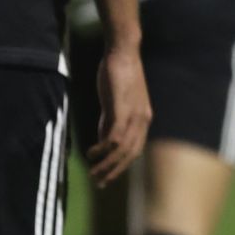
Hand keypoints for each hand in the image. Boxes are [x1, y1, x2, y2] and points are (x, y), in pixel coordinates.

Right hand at [90, 42, 151, 186]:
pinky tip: (91, 153)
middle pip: (131, 155)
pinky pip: (114, 136)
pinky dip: (102, 148)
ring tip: (92, 172)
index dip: (121, 167)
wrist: (123, 52)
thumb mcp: (116, 103)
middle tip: (98, 183)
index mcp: (143, 119)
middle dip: (114, 171)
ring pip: (122, 149)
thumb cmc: (118, 75)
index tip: (108, 178)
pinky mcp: (122, 109)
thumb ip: (111, 122)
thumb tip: (104, 142)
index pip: (135, 151)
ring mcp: (134, 115)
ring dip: (107, 164)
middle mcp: (143, 120)